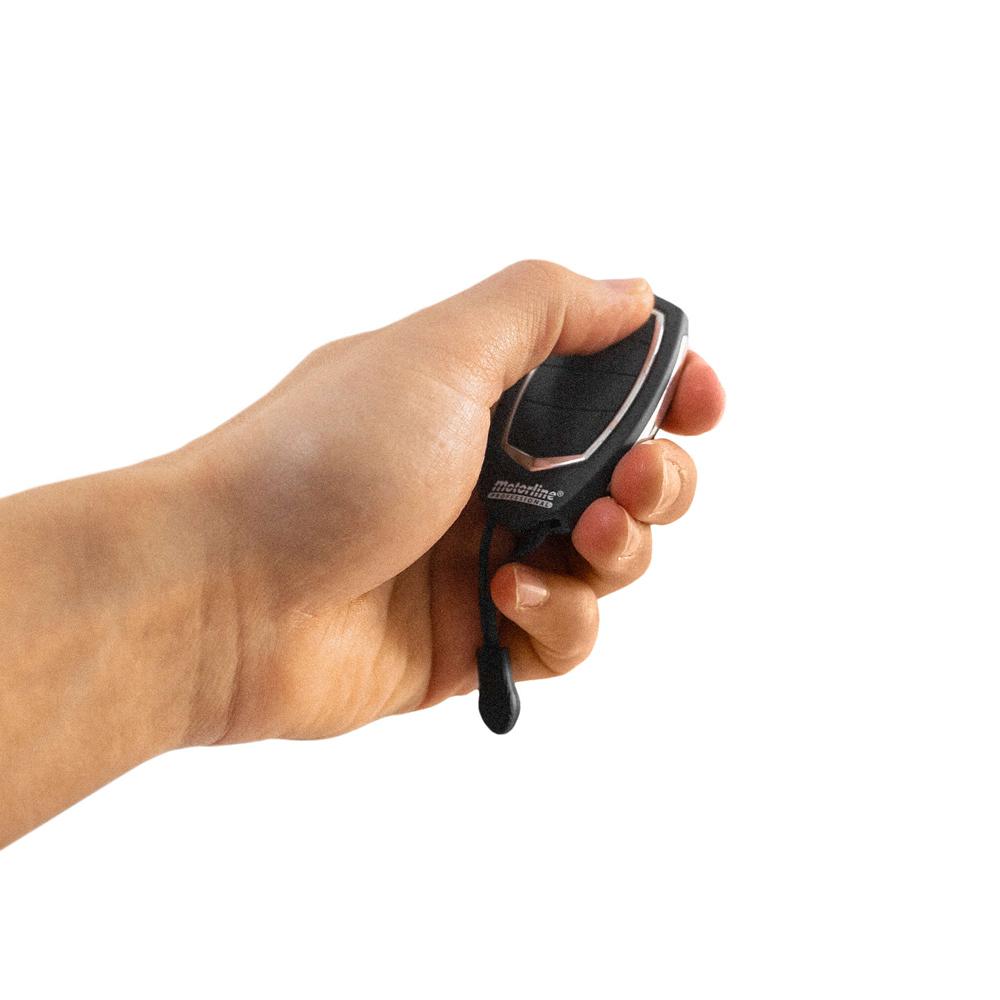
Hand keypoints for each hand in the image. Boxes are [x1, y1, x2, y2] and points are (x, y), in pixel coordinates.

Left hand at [185, 261, 724, 742]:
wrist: (220, 595)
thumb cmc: (321, 460)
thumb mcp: (437, 353)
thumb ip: (541, 309)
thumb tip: (633, 295)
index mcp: (482, 398)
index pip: (605, 387)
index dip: (666, 392)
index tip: (699, 400)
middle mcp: (489, 476)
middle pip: (625, 479)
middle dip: (657, 481)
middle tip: (635, 482)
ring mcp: (482, 561)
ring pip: (607, 564)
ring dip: (617, 554)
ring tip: (579, 543)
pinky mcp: (473, 640)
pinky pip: (563, 636)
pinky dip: (557, 619)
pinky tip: (503, 601)